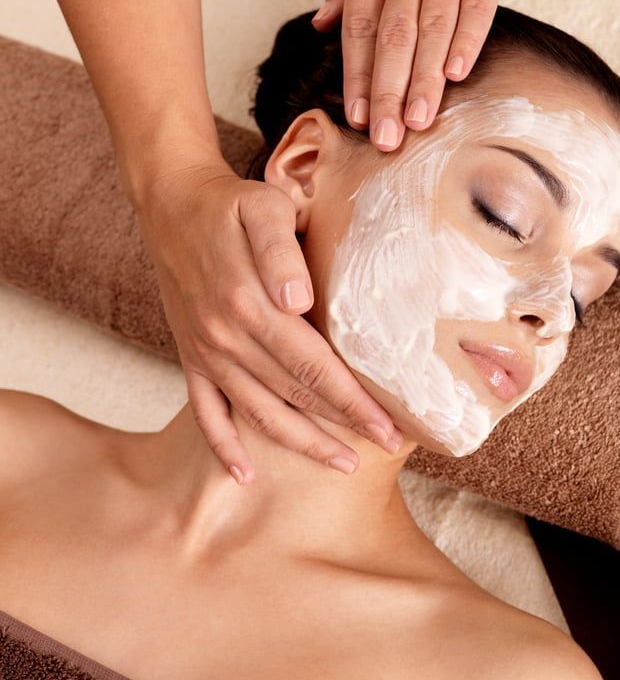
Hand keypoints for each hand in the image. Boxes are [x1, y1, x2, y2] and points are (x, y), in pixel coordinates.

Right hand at [135, 156, 403, 484]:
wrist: (170, 202)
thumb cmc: (232, 204)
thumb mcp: (263, 208)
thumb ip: (280, 252)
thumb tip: (298, 300)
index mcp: (251, 306)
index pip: (314, 368)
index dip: (352, 401)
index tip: (388, 427)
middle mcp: (227, 339)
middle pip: (295, 396)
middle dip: (344, 426)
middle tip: (388, 445)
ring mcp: (206, 354)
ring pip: (258, 414)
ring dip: (301, 444)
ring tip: (341, 464)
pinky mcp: (190, 357)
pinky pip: (205, 413)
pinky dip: (223, 448)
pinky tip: (244, 477)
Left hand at [311, 0, 507, 151]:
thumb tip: (323, 25)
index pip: (361, 26)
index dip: (358, 73)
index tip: (358, 117)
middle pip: (392, 34)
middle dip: (387, 90)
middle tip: (386, 137)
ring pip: (431, 25)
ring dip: (423, 77)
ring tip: (417, 121)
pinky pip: (476, 4)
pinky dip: (468, 38)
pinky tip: (456, 74)